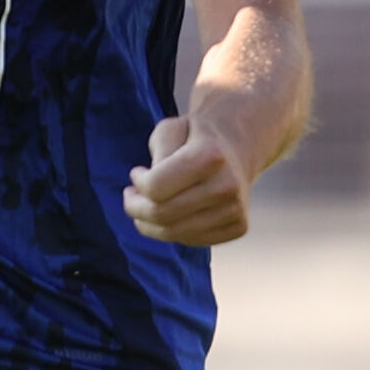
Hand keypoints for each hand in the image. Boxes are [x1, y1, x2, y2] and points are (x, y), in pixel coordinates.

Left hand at [124, 112, 255, 245]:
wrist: (237, 147)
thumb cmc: (193, 137)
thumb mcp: (169, 129)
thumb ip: (156, 156)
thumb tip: (149, 193)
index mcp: (209, 156)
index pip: (155, 187)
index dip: (137, 183)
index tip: (137, 173)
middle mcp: (227, 185)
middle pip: (161, 214)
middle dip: (135, 208)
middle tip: (131, 196)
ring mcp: (236, 209)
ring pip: (174, 233)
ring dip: (148, 223)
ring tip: (145, 206)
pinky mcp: (239, 227)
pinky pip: (191, 241)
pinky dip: (172, 231)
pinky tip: (171, 214)